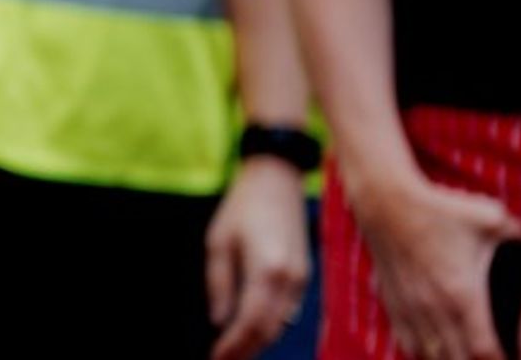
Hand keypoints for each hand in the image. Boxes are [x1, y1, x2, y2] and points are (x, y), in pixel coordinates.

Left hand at [207, 156, 310, 358]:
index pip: (250, 324)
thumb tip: (220, 321)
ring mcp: (301, 279)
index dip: (233, 347)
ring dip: (258, 341)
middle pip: (269, 331)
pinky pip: (288, 311)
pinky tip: (251, 329)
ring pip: (281, 325)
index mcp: (267, 271)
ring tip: (233, 351)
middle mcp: (290, 281)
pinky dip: (270, 325)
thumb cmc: (243, 207)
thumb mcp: (218, 242)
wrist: (277, 179)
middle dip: (245, 351)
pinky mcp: (304, 275)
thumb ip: (219, 284)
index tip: (216, 359)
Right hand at [354, 175, 520, 359]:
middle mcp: (435, 309)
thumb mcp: (489, 216)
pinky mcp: (395, 306)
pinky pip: (410, 347)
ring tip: (473, 358)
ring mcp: (412, 310)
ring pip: (433, 359)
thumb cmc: (439, 210)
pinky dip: (428, 356)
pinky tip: (442, 352)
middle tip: (501, 359)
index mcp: (463, 293)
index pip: (485, 351)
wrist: (384, 201)